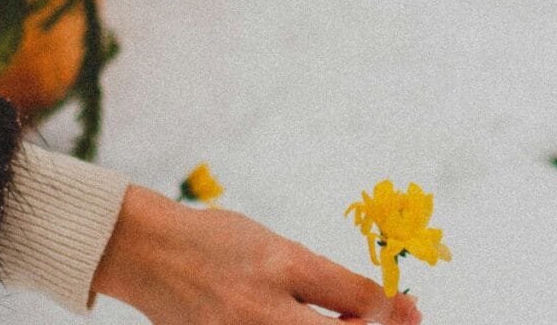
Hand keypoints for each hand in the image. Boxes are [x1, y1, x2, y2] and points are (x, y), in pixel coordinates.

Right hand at [92, 185, 421, 324]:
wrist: (148, 253)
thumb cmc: (216, 240)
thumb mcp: (273, 244)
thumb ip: (318, 277)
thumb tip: (371, 307)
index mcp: (280, 267)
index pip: (358, 299)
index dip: (392, 308)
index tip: (408, 307)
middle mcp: (263, 309)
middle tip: (401, 323)